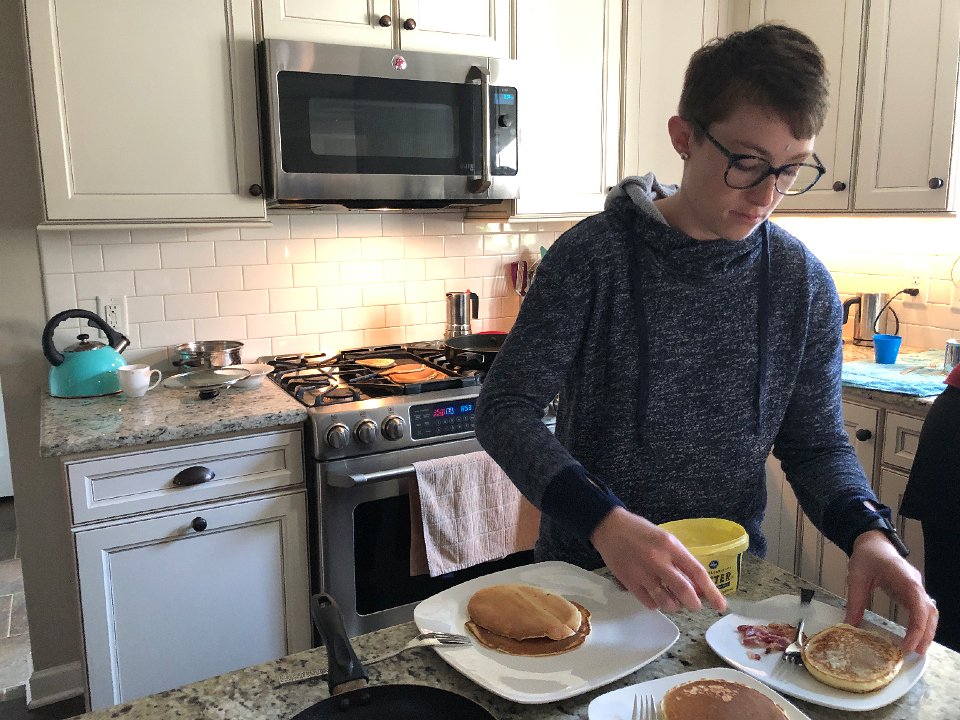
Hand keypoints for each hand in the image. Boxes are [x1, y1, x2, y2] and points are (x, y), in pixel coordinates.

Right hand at [590, 507, 726, 613]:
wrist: (609, 527)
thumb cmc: (640, 531)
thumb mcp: (664, 539)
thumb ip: (679, 560)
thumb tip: (696, 585)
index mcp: (670, 546)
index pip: (697, 572)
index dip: (712, 592)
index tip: (721, 606)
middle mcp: (658, 560)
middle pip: (683, 591)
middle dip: (694, 604)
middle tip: (695, 606)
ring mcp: (642, 573)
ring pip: (666, 602)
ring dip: (674, 606)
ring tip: (674, 601)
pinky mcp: (629, 582)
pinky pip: (649, 603)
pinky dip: (656, 604)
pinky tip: (656, 597)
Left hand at [845, 529, 937, 654]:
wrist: (872, 542)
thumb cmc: (866, 556)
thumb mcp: (856, 577)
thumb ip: (854, 601)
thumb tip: (849, 625)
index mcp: (904, 578)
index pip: (918, 606)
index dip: (917, 627)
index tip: (908, 644)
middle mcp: (915, 584)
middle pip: (929, 612)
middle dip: (925, 634)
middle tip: (915, 653)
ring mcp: (916, 588)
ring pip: (929, 612)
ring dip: (926, 631)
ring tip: (916, 649)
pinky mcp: (912, 591)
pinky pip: (922, 610)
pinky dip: (921, 624)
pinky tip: (914, 636)